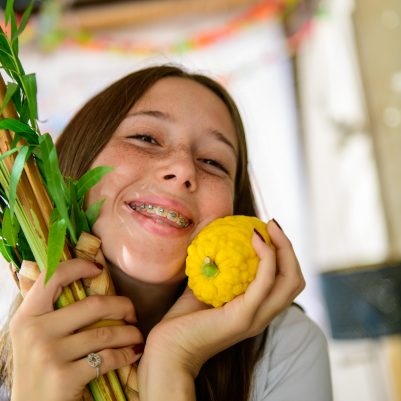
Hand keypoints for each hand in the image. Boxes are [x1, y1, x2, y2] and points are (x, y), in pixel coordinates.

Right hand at [10, 259, 143, 400]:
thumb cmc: (37, 370)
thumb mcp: (32, 337)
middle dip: (122, 306)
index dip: (78, 266)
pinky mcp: (64, 377)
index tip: (98, 268)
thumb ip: (49, 312)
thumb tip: (80, 277)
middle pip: (93, 305)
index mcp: (26, 317)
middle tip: (132, 312)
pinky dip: (127, 354)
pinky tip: (133, 353)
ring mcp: (49, 355)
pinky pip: (108, 358)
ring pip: (106, 332)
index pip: (52, 277)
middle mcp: (35, 332)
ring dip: (130, 333)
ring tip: (137, 335)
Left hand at [139, 219, 304, 376]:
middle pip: (295, 279)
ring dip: (283, 248)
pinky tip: (255, 239)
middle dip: (289, 247)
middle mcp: (263, 314)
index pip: (286, 280)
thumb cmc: (184, 318)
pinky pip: (265, 283)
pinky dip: (267, 257)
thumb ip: (218, 267)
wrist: (168, 349)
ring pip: (289, 280)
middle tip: (273, 224)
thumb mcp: (207, 286)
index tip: (269, 229)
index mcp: (257, 309)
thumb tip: (217, 235)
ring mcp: (256, 317)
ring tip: (268, 226)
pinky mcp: (244, 317)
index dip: (284, 253)